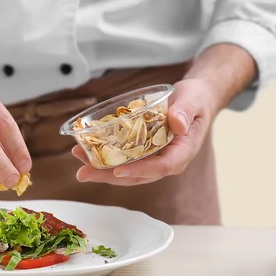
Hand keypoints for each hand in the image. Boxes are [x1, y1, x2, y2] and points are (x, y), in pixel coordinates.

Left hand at [73, 78, 218, 184]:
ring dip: (101, 169)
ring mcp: (153, 158)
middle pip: (137, 175)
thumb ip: (185, 111)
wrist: (194, 99)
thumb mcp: (194, 100)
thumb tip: (177, 124)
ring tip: (79, 160)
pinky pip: (123, 159)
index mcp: (182, 152)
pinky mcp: (143, 152)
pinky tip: (85, 151)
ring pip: (126, 170)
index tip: (119, 171)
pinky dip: (104, 157)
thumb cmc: (196, 99)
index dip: (140, 170)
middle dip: (109, 176)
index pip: (162, 167)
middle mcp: (166, 160)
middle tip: (83, 173)